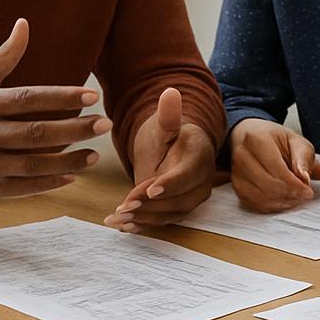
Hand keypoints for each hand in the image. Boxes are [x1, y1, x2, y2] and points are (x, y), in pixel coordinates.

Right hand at [0, 19, 108, 205]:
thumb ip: (3, 57)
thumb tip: (24, 23)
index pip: (28, 98)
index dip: (61, 96)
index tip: (91, 95)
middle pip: (35, 133)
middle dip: (74, 129)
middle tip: (105, 123)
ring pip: (33, 163)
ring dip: (68, 159)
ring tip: (95, 153)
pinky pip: (24, 186)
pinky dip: (49, 182)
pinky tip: (73, 174)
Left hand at [105, 87, 215, 231]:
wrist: (176, 148)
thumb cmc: (169, 135)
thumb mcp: (165, 123)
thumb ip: (168, 115)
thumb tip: (170, 92)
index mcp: (199, 157)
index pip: (186, 175)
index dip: (169, 184)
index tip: (150, 189)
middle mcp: (201, 182)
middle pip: (177, 200)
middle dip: (149, 206)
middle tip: (123, 207)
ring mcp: (192, 199)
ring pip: (169, 214)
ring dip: (143, 219)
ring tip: (117, 218)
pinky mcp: (180, 210)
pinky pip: (163, 221)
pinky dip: (144, 226)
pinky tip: (124, 227)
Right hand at [228, 119, 319, 211]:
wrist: (251, 136)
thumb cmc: (274, 139)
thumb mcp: (295, 141)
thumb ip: (303, 159)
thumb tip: (305, 179)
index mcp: (257, 139)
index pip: (276, 168)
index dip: (293, 184)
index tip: (308, 192)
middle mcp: (242, 155)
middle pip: (266, 184)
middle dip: (288, 194)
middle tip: (303, 196)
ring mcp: (236, 171)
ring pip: (258, 196)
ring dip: (280, 202)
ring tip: (295, 199)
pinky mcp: (235, 185)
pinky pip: (252, 202)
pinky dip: (270, 206)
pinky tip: (282, 202)